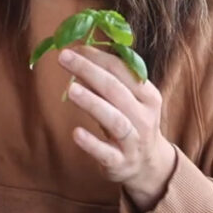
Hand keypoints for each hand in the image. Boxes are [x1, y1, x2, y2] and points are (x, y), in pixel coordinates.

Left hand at [58, 46, 176, 212]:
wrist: (148, 165)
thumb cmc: (131, 122)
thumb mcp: (128, 100)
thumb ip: (109, 80)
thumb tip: (79, 54)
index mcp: (148, 95)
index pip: (123, 70)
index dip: (98, 57)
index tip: (74, 47)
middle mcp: (144, 117)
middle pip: (116, 90)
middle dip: (90, 71)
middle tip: (64, 57)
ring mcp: (133, 141)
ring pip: (115, 120)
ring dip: (93, 103)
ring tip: (71, 90)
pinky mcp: (120, 162)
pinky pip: (106, 153)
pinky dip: (92, 143)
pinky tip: (76, 133)